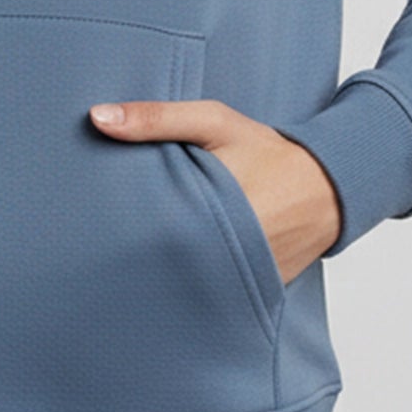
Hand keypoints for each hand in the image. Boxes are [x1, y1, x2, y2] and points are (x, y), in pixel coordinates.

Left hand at [87, 99, 341, 283]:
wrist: (327, 186)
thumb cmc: (266, 150)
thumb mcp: (214, 122)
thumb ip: (157, 118)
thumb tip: (97, 117)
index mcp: (209, 213)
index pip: (147, 237)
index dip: (115, 235)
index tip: (84, 228)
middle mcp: (224, 255)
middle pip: (159, 266)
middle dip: (129, 260)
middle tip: (90, 253)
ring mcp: (238, 280)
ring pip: (181, 286)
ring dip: (158, 276)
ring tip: (120, 274)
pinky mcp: (250, 293)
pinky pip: (209, 294)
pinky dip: (190, 285)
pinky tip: (165, 280)